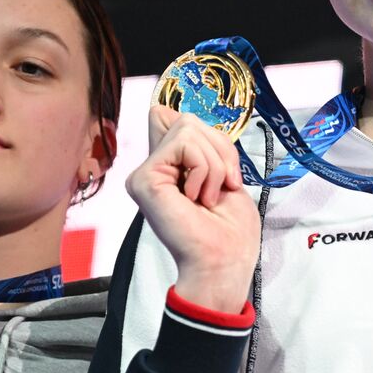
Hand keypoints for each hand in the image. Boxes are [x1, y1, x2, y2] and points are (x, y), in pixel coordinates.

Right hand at [127, 106, 260, 313]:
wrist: (225, 260)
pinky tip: (196, 198)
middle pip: (187, 119)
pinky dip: (203, 167)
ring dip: (213, 162)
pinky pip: (183, 144)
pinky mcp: (143, 180)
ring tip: (208, 196)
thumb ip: (198, 144)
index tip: (222, 172)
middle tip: (221, 186)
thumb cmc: (230, 229)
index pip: (172, 118)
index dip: (207, 135)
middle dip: (219, 149)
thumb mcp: (222, 173)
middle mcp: (152, 169)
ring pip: (186, 127)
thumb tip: (168, 113)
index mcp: (169, 168)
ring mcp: (144, 175)